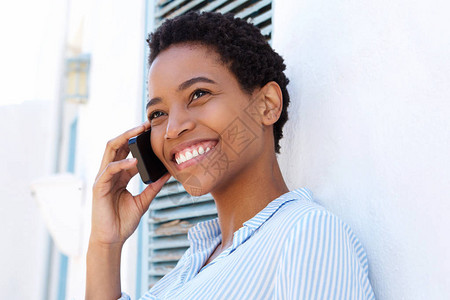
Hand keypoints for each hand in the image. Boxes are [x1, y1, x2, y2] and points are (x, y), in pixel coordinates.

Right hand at [90, 121, 169, 246]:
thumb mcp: (143, 201)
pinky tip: (134, 162)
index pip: (128, 151)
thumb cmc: (123, 221)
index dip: (139, 140)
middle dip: (131, 133)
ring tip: (139, 132)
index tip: (153, 131)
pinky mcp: (99, 187)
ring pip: (110, 150)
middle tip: (147, 124)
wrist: (112, 239)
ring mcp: (103, 178)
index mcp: (121, 174)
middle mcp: (111, 173)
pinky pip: (109, 170)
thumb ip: (153, 187)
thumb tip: (167, 174)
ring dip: (124, 138)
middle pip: (117, 145)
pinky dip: (121, 164)